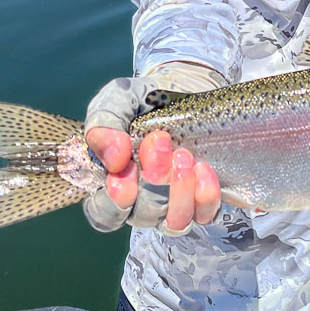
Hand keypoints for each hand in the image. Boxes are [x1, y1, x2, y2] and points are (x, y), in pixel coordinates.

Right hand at [82, 62, 223, 234]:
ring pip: (175, 221)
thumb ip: (104, 124)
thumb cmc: (144, 100)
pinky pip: (205, 214)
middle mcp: (142, 201)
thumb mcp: (118, 100)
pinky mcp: (202, 201)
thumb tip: (114, 160)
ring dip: (179, 191)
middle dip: (153, 179)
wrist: (184, 89)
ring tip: (183, 155)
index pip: (105, 215)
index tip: (125, 170)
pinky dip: (205, 195)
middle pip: (143, 214)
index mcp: (114, 183)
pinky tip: (204, 168)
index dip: (113, 202)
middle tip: (160, 141)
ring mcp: (174, 205)